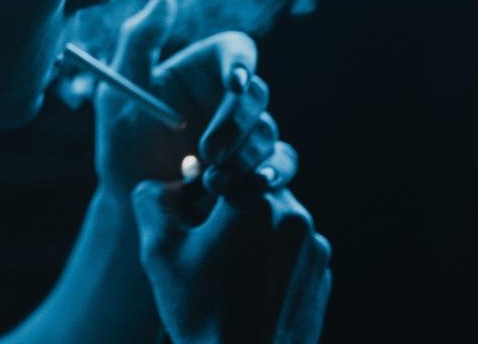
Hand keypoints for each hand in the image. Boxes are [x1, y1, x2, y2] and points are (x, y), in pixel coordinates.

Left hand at [94, 0, 274, 198]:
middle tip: (207, 151)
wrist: (131, 201)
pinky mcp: (258, 166)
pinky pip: (282, 163)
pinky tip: (255, 184)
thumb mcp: (119, 90)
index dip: (242, 62)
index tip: (234, 83)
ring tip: (208, 181)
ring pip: (267, 131)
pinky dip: (274, 172)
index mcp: (202, 68)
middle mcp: (230, 97)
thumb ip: (138, 43)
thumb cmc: (120, 140)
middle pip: (256, 94)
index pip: (237, 49)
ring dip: (243, 155)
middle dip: (234, 123)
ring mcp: (247, 133)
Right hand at [132, 180, 332, 343]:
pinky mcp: (323, 276)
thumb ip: (153, 199)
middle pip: (252, 191)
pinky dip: (270, 259)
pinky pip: (292, 250)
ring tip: (227, 275)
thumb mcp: (159, 250)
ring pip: (274, 220)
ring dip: (252, 233)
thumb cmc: (200, 312)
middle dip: (229, 209)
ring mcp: (315, 248)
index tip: (192, 206)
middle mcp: (294, 215)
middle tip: (206, 246)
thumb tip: (165, 185)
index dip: (203, 183)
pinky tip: (248, 290)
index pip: (225, 165)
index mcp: (254, 200)